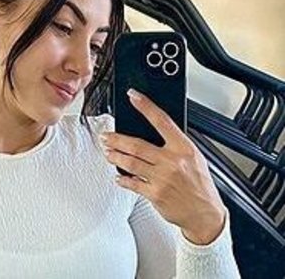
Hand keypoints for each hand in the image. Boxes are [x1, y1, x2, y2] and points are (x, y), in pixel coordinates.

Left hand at [101, 89, 225, 244]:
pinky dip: (122, 178)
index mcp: (183, 148)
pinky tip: (118, 175)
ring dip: (115, 156)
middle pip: (137, 144)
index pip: (161, 121)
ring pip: (130, 162)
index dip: (146, 106)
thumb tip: (153, 129)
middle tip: (106, 136)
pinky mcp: (155, 194)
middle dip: (116, 139)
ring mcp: (162, 178)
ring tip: (108, 152)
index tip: (133, 96)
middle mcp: (172, 161)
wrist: (205, 215)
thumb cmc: (200, 185)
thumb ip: (174, 143)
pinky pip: (132, 183)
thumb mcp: (194, 157)